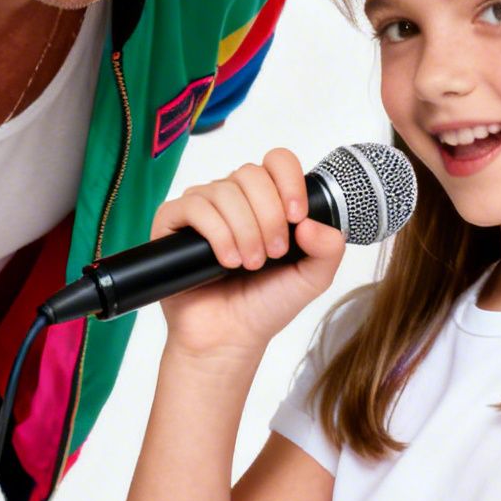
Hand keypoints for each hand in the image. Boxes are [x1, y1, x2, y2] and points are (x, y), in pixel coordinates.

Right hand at [151, 149, 345, 360]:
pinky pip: (195, 206)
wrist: (229, 338)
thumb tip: (311, 222)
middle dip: (268, 216)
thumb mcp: (312, 278)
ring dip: (244, 230)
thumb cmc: (264, 305)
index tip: (296, 218)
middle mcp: (233, 198)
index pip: (277, 162)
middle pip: (251, 174)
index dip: (289, 182)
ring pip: (225, 191)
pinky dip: (217, 233)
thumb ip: (328, 249)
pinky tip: (226, 260)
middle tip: (271, 254)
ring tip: (248, 264)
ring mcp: (202, 207)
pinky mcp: (172, 221)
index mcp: (266, 201)